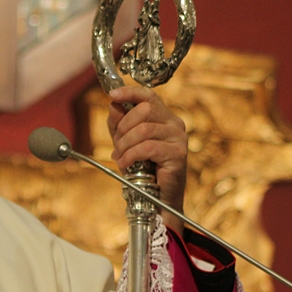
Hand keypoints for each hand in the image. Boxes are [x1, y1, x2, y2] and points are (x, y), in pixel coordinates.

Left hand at [106, 86, 187, 235]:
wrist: (156, 199)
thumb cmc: (143, 171)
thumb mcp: (125, 143)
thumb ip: (119, 124)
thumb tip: (114, 104)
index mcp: (164, 118)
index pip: (149, 96)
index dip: (130, 92)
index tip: (112, 95)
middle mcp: (174, 124)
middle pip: (144, 110)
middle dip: (123, 127)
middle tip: (116, 145)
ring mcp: (178, 138)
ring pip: (144, 129)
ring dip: (125, 144)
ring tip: (119, 158)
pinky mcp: (178, 154)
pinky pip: (148, 147)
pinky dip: (131, 155)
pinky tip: (126, 164)